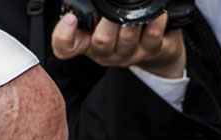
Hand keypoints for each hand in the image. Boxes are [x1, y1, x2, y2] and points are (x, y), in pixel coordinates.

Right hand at [52, 12, 185, 77]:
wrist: (156, 50)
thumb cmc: (123, 30)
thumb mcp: (100, 22)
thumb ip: (92, 10)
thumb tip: (86, 0)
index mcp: (87, 43)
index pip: (65, 48)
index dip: (63, 36)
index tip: (70, 19)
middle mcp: (106, 52)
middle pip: (101, 41)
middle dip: (107, 23)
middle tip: (110, 10)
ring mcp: (129, 54)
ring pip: (126, 39)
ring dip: (130, 21)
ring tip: (134, 8)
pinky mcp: (151, 51)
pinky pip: (152, 37)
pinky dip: (155, 23)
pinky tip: (158, 13)